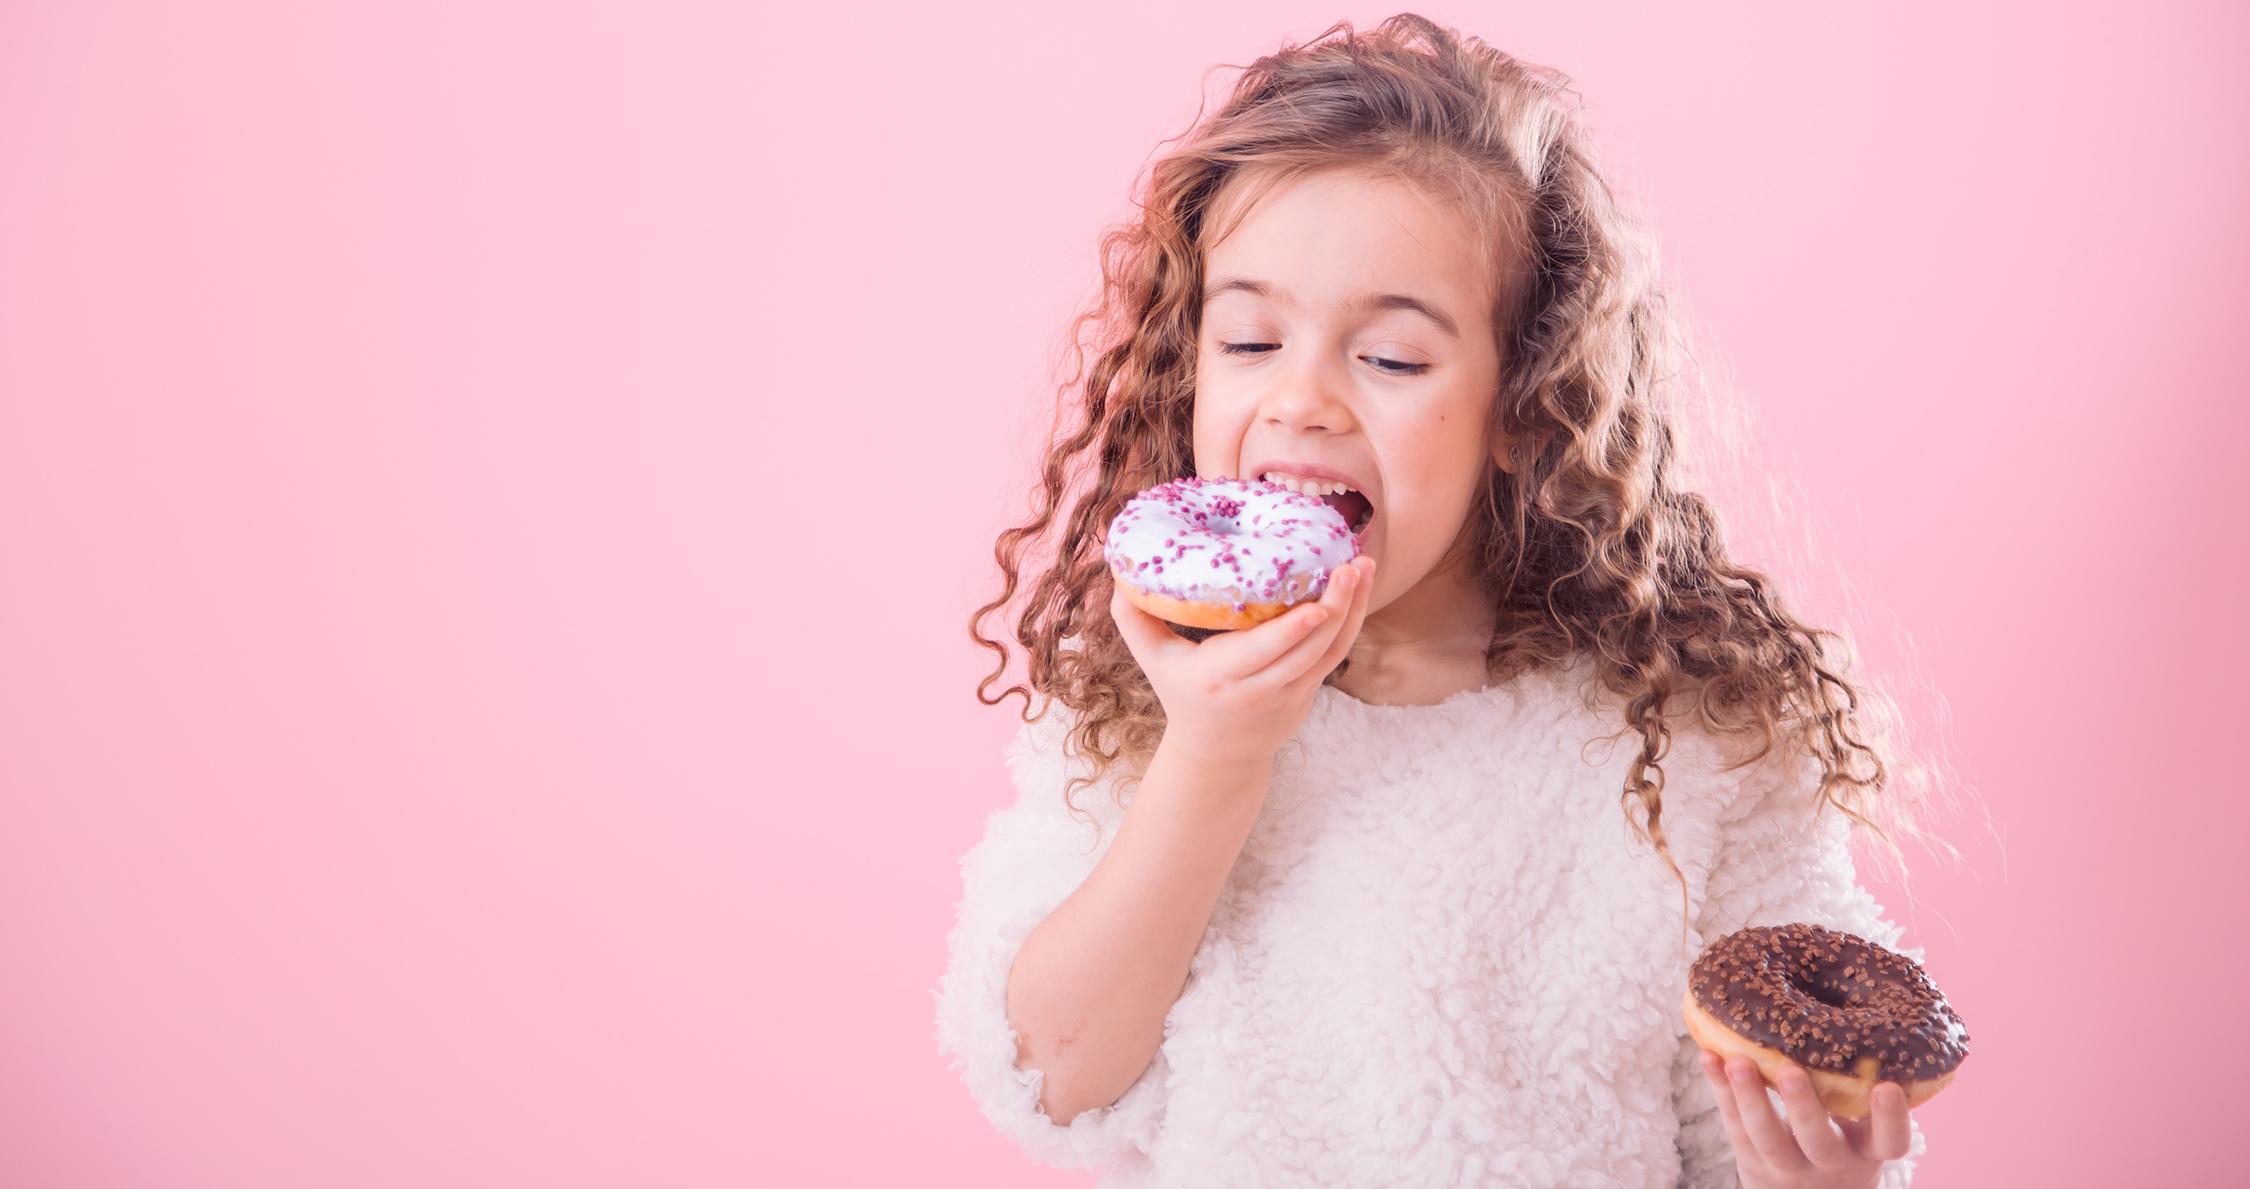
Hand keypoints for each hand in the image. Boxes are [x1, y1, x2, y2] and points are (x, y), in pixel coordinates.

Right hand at [1109, 556, 1375, 768]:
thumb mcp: (1154, 662)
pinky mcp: (1311, 690)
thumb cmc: (1183, 695)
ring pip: (1332, 649)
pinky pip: (1335, 652)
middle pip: (1310, 647)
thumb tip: (1119, 571)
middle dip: (1337, 606)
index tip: (1317, 604)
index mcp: (1222, 677)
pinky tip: (1358, 586)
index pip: (1266, 653)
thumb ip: (1135, 619)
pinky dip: (1351, 619)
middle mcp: (1263, 686)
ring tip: (1363, 565)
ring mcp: (1293, 691)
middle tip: (1352, 564)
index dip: (1295, 629)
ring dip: (1354, 607)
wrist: (1218, 755)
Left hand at [1700, 1051, 1910, 1188]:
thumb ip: (1859, 1088)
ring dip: (1750, 1098)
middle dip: (1804, 1108)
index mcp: (1867, 1151)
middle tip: (1791, 1072)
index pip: (1890, 1142)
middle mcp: (1831, 1162)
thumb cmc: (1844, 1142)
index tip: (1887, 1087)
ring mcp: (1789, 1166)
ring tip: (1737, 1061)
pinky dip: (1721, 1091)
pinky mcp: (1753, 1160)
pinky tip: (1709, 1057)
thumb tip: (1858, 1017)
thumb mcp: (1863, 1129)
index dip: (1891, 1119)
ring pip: (1768, 1138)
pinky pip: (1735, 1126)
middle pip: (1818, 1142)